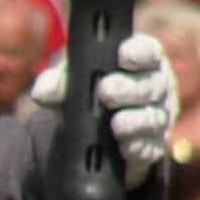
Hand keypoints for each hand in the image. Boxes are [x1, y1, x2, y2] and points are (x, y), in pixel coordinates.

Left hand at [31, 33, 174, 187]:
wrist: (91, 135)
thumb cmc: (87, 94)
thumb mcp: (71, 84)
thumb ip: (57, 83)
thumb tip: (42, 92)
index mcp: (139, 61)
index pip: (147, 51)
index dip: (138, 52)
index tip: (122, 55)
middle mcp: (154, 87)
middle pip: (151, 85)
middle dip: (129, 88)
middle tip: (107, 91)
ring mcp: (157, 117)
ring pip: (153, 117)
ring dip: (135, 121)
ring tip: (117, 123)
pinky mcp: (152, 147)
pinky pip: (151, 148)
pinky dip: (137, 147)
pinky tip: (126, 147)